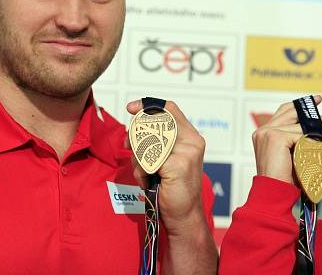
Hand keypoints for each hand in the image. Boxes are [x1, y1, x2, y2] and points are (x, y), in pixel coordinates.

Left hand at [126, 99, 206, 235]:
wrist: (184, 215)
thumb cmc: (172, 187)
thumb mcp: (166, 158)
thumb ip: (157, 140)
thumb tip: (133, 126)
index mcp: (191, 136)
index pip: (169, 109)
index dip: (148, 105)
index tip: (131, 108)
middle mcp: (192, 141)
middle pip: (152, 124)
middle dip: (135, 137)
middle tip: (129, 148)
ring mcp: (187, 152)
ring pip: (147, 143)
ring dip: (139, 160)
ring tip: (147, 174)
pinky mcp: (178, 165)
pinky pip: (147, 160)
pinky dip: (142, 172)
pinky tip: (150, 182)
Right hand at [252, 95, 321, 184]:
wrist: (273, 193)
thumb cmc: (282, 180)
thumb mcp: (291, 156)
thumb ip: (298, 142)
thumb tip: (318, 134)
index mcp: (263, 134)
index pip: (283, 112)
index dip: (299, 105)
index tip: (316, 101)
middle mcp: (262, 131)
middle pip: (291, 113)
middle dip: (314, 115)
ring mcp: (267, 133)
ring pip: (300, 127)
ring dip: (321, 134)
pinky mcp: (275, 137)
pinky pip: (301, 136)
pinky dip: (315, 142)